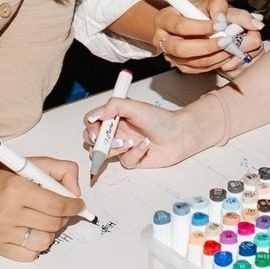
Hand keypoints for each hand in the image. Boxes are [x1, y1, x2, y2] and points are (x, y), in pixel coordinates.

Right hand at [0, 159, 84, 260]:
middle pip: (53, 224)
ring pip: (45, 242)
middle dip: (63, 217)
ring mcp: (1, 232)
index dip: (73, 206)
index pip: (56, 204)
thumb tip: (76, 194)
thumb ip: (61, 170)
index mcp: (15, 188)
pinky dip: (36, 245)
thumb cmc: (4, 178)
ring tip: (42, 220)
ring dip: (50, 232)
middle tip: (60, 211)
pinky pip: (30, 255)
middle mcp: (6, 212)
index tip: (78, 205)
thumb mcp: (32, 164)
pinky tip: (30, 231)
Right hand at [81, 95, 215, 171]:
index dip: (90, 126)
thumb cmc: (160, 119)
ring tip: (130, 142)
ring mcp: (122, 146)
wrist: (180, 135)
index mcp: (114, 117)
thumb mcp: (135, 107)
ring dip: (114, 148)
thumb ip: (113, 106)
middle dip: (98, 142)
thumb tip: (93, 116)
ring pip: (104, 154)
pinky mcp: (132, 159)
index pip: (91, 121)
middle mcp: (116, 131)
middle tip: (109, 140)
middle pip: (91, 140)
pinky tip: (145, 147)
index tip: (96, 129)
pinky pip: (124, 162)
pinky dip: (134, 154)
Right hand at [151, 0, 259, 75]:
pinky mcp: (181, 66)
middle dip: (207, 46)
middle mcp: (162, 39)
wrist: (187, 22)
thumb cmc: (197, 11)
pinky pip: (197, 69)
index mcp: (164, 19)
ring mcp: (170, 55)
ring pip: (191, 62)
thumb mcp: (210, 3)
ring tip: (231, 47)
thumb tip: (249, 22)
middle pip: (181, 49)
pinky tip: (226, 54)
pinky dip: (215, 63)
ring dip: (215, 56)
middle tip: (227, 41)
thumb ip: (225, 8)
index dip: (201, 27)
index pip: (180, 25)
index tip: (219, 24)